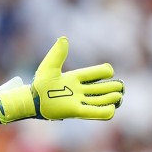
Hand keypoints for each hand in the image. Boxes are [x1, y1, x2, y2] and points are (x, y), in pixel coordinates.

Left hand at [0, 37, 124, 123]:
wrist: (31, 101)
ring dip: (112, 98)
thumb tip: (64, 38)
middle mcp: (79, 90)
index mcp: (75, 78)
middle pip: (102, 88)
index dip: (105, 71)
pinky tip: (111, 109)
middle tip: (120, 87)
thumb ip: (57, 54)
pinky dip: (104, 112)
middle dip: (114, 87)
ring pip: (101, 100)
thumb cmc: (39, 84)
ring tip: (118, 96)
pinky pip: (93, 112)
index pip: (96, 73)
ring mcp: (78, 101)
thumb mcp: (49, 66)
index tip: (108, 71)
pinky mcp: (75, 111)